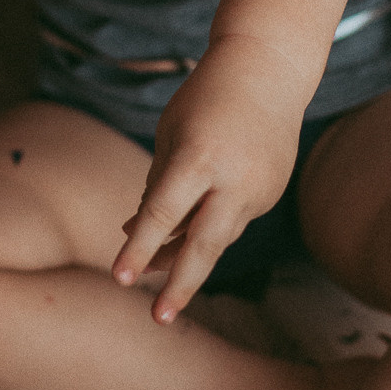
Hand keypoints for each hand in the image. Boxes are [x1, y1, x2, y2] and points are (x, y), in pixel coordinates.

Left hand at [112, 34, 305, 323]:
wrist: (269, 69)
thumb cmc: (205, 99)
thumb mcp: (170, 135)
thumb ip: (156, 187)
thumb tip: (137, 236)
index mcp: (200, 157)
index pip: (164, 213)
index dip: (139, 248)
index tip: (119, 278)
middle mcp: (235, 179)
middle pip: (204, 244)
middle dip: (180, 284)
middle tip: (159, 320)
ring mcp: (260, 189)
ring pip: (217, 237)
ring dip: (185, 256)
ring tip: (151, 271)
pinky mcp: (272, 193)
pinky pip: (232, 220)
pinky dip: (208, 226)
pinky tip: (192, 220)